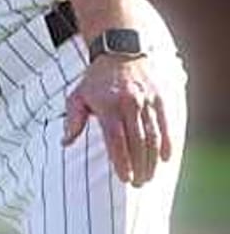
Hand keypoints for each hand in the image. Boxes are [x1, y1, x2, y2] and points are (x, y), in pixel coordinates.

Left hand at [63, 53, 175, 186]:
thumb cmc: (96, 79)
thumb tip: (64, 143)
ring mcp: (147, 100)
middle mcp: (129, 103)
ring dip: (152, 160)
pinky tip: (165, 159)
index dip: (121, 161)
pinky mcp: (161, 98)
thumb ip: (73, 120)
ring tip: (148, 176)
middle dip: (138, 166)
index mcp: (107, 105)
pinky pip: (166, 125)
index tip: (124, 179)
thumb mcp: (78, 95)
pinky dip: (168, 144)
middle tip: (138, 183)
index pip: (116, 140)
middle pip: (137, 143)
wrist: (120, 50)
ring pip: (153, 137)